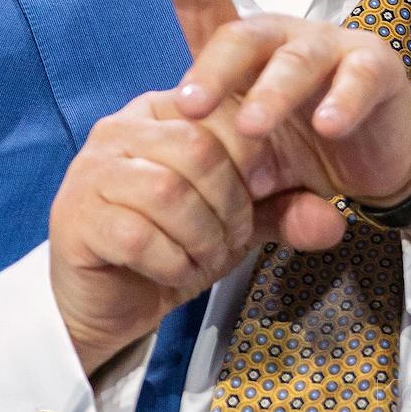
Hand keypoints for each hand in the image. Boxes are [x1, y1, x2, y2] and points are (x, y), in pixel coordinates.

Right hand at [49, 86, 257, 377]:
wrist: (113, 302)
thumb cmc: (175, 243)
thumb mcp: (240, 220)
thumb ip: (286, 212)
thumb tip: (335, 222)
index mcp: (163, 109)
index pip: (224, 113)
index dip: (254, 164)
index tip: (258, 201)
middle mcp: (122, 127)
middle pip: (198, 149)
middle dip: (230, 205)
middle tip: (230, 238)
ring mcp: (92, 169)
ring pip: (168, 190)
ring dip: (201, 236)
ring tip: (203, 256)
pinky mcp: (74, 216)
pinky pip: (136, 235)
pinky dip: (171, 261)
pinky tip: (174, 271)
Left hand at [160, 0, 410, 249]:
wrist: (377, 164)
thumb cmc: (300, 149)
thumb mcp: (250, 160)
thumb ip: (223, 168)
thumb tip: (190, 185)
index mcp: (245, 54)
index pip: (208, 10)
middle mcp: (283, 39)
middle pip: (245, 36)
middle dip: (215, 69)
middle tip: (190, 105)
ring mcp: (332, 48)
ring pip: (297, 59)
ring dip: (273, 93)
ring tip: (251, 127)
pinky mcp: (378, 69)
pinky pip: (359, 78)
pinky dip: (343, 102)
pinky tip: (328, 126)